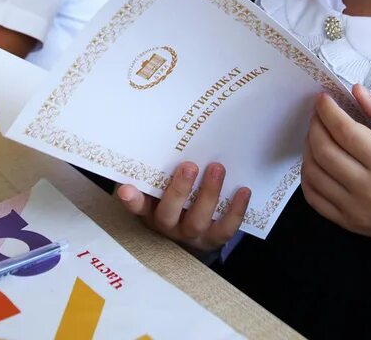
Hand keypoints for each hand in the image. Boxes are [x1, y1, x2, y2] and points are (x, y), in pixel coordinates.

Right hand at [116, 162, 250, 252]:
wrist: (195, 225)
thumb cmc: (177, 194)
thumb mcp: (164, 183)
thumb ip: (162, 167)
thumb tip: (168, 132)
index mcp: (150, 209)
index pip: (137, 205)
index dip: (131, 200)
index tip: (126, 188)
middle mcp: (168, 225)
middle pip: (168, 214)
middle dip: (179, 191)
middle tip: (189, 166)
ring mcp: (191, 234)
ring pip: (197, 221)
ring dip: (208, 195)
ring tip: (217, 168)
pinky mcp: (214, 239)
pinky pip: (225, 229)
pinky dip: (236, 210)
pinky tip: (243, 190)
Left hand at [301, 85, 370, 249]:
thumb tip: (357, 91)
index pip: (346, 132)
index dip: (328, 112)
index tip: (323, 98)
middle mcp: (368, 188)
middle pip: (324, 150)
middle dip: (315, 125)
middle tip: (319, 114)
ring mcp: (354, 209)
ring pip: (314, 172)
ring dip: (308, 147)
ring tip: (317, 134)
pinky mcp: (346, 222)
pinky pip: (313, 197)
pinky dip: (307, 175)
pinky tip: (315, 160)